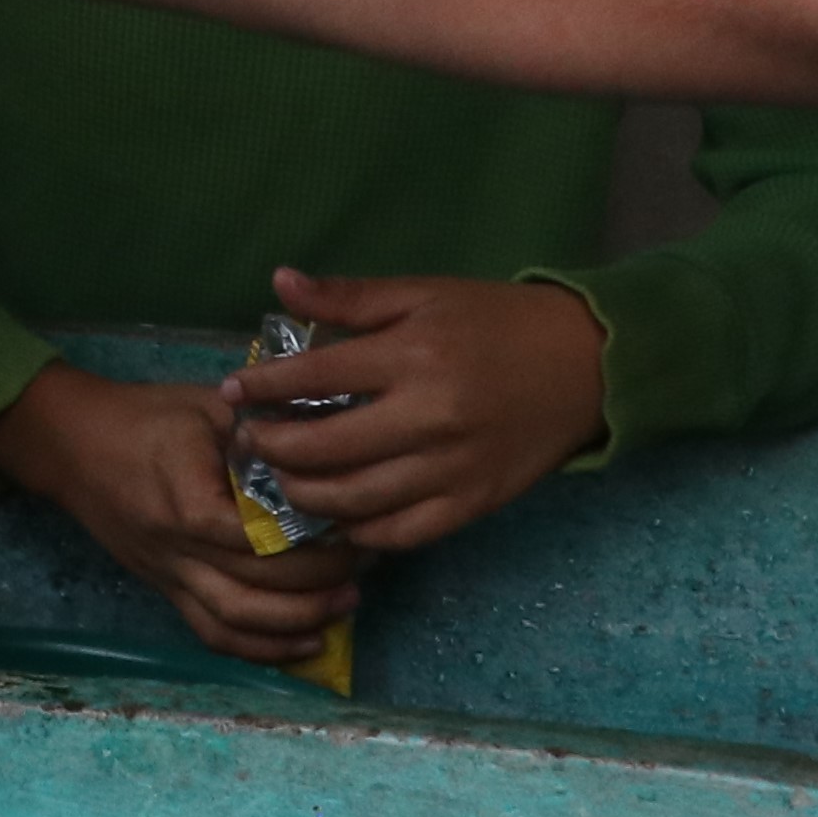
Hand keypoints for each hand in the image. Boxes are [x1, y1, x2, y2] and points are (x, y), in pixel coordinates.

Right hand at [0, 362, 358, 666]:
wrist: (70, 445)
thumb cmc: (142, 416)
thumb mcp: (207, 405)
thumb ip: (264, 429)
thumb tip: (328, 441)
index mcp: (187, 502)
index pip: (261, 539)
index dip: (313, 540)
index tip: (355, 525)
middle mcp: (177, 550)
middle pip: (257, 586)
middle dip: (319, 582)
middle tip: (364, 564)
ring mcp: (169, 576)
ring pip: (237, 622)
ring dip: (297, 623)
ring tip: (344, 606)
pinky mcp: (165, 590)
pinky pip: (212, 634)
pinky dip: (260, 649)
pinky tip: (305, 644)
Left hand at [223, 271, 606, 550]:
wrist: (585, 365)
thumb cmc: (496, 321)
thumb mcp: (423, 294)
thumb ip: (350, 297)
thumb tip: (279, 283)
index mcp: (413, 356)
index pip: (313, 377)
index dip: (262, 388)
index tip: (233, 393)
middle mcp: (429, 418)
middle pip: (324, 450)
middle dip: (272, 451)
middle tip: (250, 445)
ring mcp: (452, 468)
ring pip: (354, 501)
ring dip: (305, 496)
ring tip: (283, 481)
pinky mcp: (472, 504)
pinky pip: (399, 533)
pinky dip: (359, 531)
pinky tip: (336, 515)